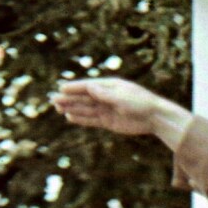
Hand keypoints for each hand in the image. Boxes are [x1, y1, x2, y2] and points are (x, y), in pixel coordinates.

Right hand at [51, 77, 188, 148]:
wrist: (154, 117)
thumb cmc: (140, 103)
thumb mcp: (122, 97)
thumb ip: (105, 94)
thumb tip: (89, 86)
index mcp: (109, 86)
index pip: (87, 86)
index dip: (74, 88)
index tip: (61, 89)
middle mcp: (105, 96)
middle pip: (83, 97)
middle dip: (69, 99)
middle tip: (53, 100)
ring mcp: (106, 109)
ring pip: (85, 109)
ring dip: (72, 108)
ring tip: (58, 108)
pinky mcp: (109, 121)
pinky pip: (92, 120)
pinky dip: (81, 119)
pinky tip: (70, 118)